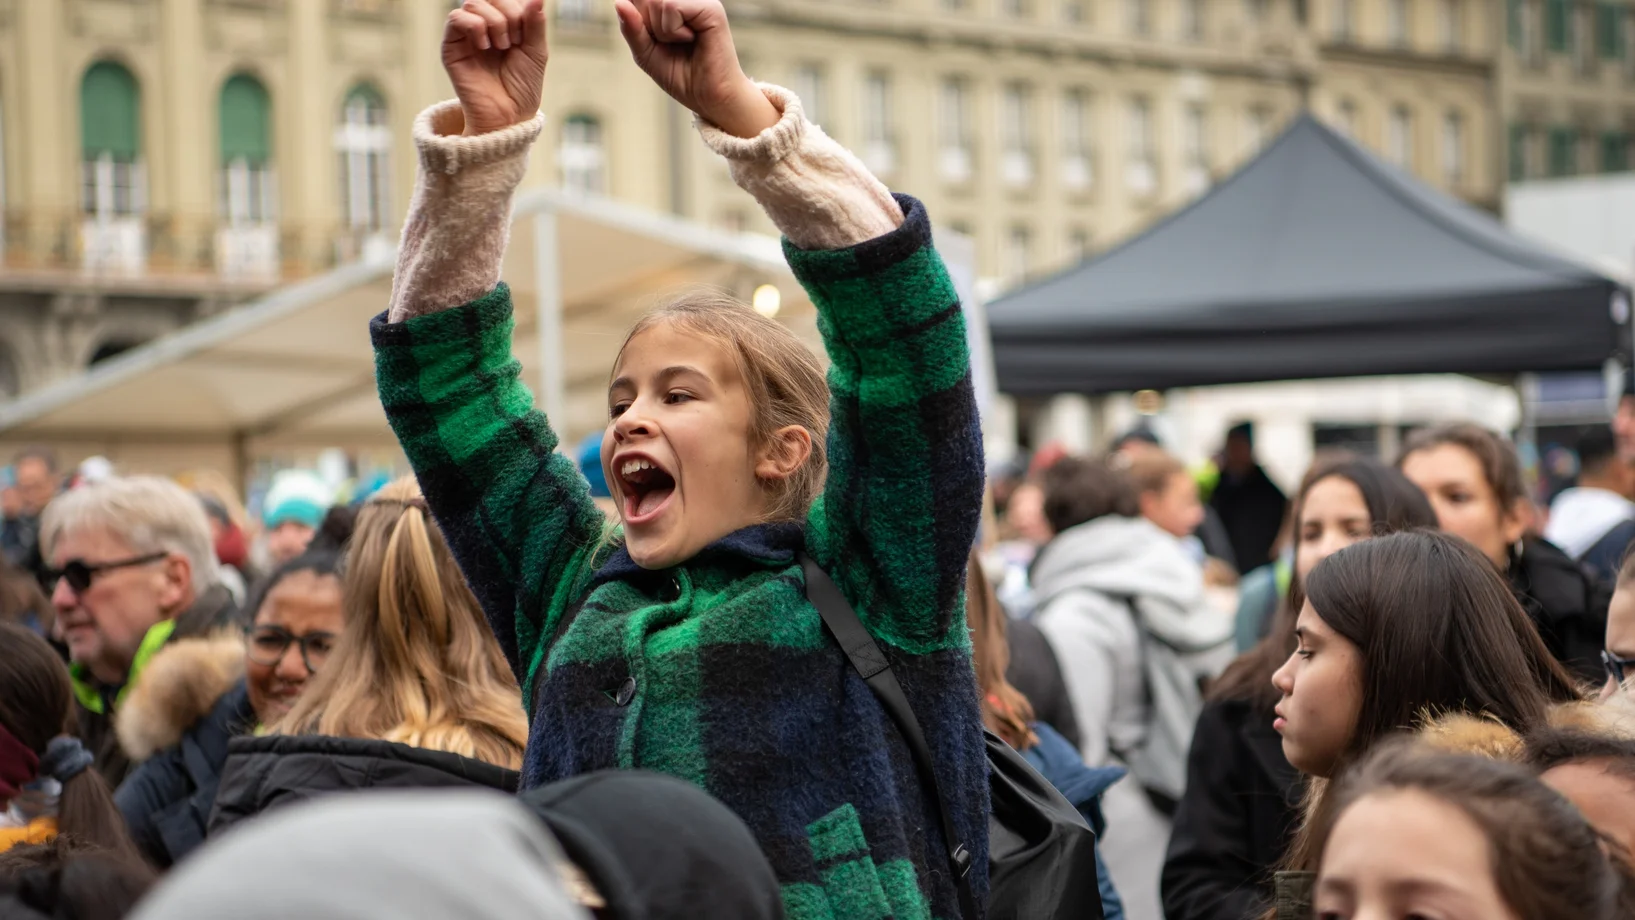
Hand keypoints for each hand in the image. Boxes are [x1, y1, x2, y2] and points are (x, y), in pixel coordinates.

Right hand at [443, 0, 548, 135]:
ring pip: (473, 3)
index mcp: (504, 25)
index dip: (519, 8)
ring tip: (502, 46)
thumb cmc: (522, 88)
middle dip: (508, 13)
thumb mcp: (536, 51)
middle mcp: (484, 27)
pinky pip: (455, 18)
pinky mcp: (452, 48)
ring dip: (494, 21)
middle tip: (514, 41)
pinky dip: (474, 26)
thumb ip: (535, 22)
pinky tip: (485, 46)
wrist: (509, 116)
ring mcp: (467, 36)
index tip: (525, 35)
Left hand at [614, 0, 778, 137]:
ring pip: (656, 1)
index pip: (639, 1)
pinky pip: (671, 6)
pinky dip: (673, 30)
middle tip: (672, 43)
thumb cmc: (683, 77)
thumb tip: (619, 2)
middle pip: (645, 0)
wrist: (709, 98)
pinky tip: (690, 39)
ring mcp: (700, 1)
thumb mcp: (645, 53)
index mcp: (673, 6)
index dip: (638, 21)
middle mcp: (686, 0)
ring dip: (661, 30)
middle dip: (649, 27)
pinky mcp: (710, 8)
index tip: (657, 39)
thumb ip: (631, 28)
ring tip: (682, 42)